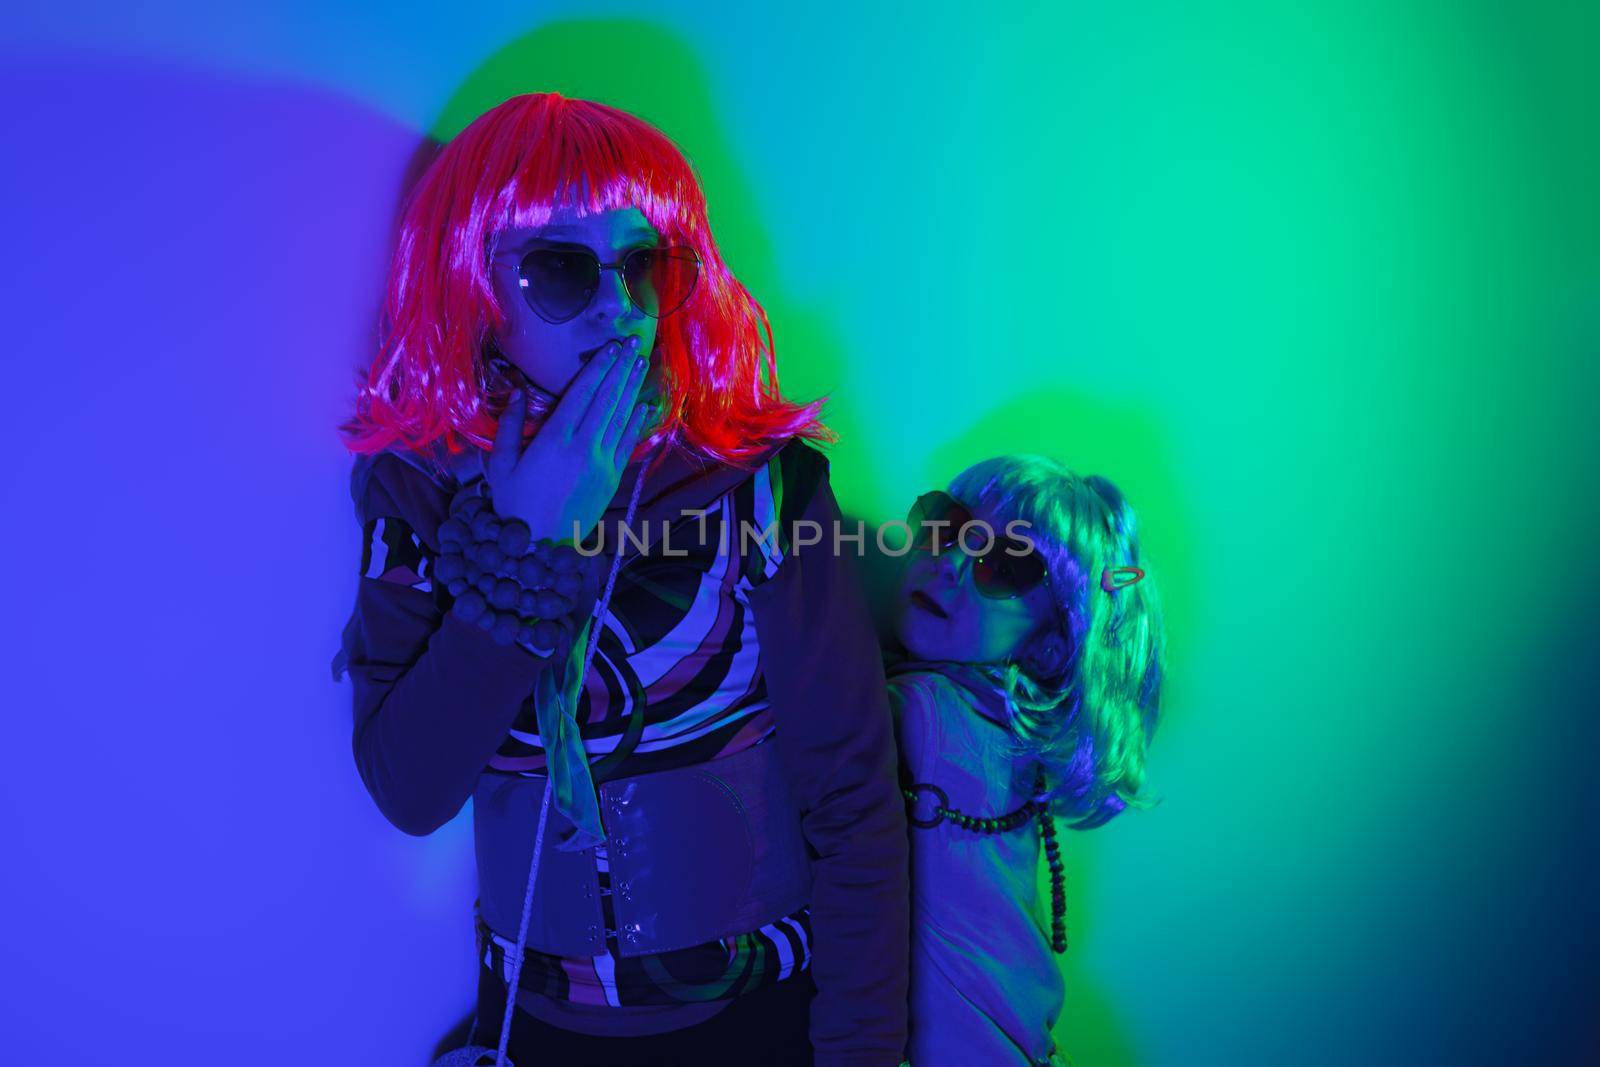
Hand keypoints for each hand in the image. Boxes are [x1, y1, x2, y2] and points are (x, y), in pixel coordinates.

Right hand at [486, 337, 654, 542]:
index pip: (582, 392)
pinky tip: (644, 404)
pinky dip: (636, 421)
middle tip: (632, 344)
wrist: (540, 547)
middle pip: (607, 398)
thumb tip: (516, 393)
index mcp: (554, 439)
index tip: (610, 347)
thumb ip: (510, 427)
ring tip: (640, 363)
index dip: (598, 367)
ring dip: (632, 387)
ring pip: (620, 416)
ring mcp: (602, 462)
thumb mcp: (501, 465)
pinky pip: (628, 442)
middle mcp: (583, 446)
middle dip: (620, 368)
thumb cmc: (514, 505)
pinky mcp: (612, 477)